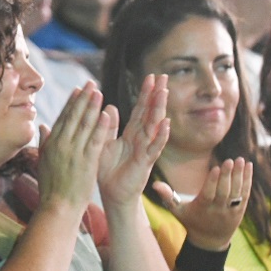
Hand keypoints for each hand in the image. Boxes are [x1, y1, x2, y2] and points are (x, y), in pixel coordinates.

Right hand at [37, 83, 108, 210]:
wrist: (58, 206)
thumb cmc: (51, 186)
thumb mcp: (43, 161)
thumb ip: (44, 141)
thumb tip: (41, 126)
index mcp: (51, 143)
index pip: (63, 117)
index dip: (71, 102)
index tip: (78, 89)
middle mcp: (61, 144)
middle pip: (73, 116)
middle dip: (83, 98)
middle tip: (91, 83)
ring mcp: (73, 152)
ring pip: (84, 125)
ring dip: (92, 107)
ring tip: (99, 92)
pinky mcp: (86, 162)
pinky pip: (95, 140)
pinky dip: (101, 126)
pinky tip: (106, 114)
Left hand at [97, 75, 170, 210]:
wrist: (111, 194)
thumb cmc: (108, 170)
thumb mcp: (104, 143)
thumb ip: (108, 127)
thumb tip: (110, 107)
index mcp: (131, 133)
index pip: (141, 109)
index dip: (146, 94)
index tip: (151, 76)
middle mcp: (141, 139)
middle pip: (151, 113)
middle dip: (157, 95)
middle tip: (163, 77)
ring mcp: (145, 150)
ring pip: (154, 126)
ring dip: (159, 109)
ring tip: (164, 92)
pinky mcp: (145, 162)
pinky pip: (154, 147)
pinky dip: (160, 136)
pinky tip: (166, 124)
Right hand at [150, 158, 251, 250]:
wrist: (210, 241)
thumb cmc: (191, 221)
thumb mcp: (177, 211)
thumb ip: (167, 197)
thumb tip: (154, 184)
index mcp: (202, 209)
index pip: (209, 194)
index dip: (213, 182)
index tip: (216, 167)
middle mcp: (218, 210)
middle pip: (224, 192)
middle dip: (228, 176)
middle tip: (230, 161)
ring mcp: (230, 211)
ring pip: (237, 192)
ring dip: (240, 176)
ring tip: (241, 160)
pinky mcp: (239, 210)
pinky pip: (244, 194)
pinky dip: (247, 180)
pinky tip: (249, 166)